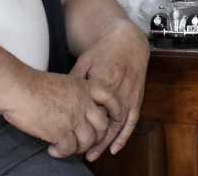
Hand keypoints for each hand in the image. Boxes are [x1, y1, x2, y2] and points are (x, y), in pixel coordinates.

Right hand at [2, 70, 120, 158]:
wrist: (19, 88)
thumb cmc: (33, 85)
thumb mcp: (63, 82)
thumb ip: (75, 95)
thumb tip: (77, 109)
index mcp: (84, 88)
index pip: (110, 97)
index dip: (115, 109)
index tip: (113, 119)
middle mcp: (83, 102)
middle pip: (102, 124)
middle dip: (96, 136)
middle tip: (84, 141)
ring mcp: (74, 118)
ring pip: (88, 140)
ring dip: (79, 148)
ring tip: (66, 147)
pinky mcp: (61, 131)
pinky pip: (69, 149)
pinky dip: (62, 153)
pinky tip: (53, 150)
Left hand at [69, 21, 150, 158]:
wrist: (128, 42)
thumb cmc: (103, 51)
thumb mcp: (85, 60)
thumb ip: (75, 78)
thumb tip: (60, 94)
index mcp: (105, 77)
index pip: (92, 104)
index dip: (81, 120)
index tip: (67, 131)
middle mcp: (120, 88)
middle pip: (105, 118)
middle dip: (92, 136)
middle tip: (77, 150)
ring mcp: (130, 95)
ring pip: (118, 124)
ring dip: (105, 141)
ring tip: (92, 154)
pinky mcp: (137, 99)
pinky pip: (132, 121)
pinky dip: (124, 136)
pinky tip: (114, 149)